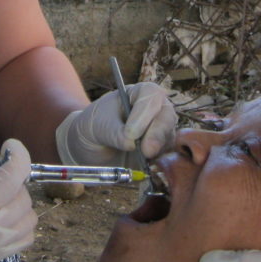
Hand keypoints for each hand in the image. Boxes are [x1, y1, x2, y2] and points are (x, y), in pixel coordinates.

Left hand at [55, 82, 175, 165]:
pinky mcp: (160, 151)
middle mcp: (155, 110)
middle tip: (145, 151)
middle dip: (157, 134)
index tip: (131, 132)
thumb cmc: (94, 126)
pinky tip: (146, 167)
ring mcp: (160, 130)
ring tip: (142, 159)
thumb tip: (131, 143)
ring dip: (157, 150)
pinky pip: (167, 156)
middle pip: (167, 116)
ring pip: (169, 137)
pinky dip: (159, 162)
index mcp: (139, 94)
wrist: (91, 146)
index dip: (144, 112)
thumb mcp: (98, 126)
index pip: (151, 95)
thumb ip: (114, 132)